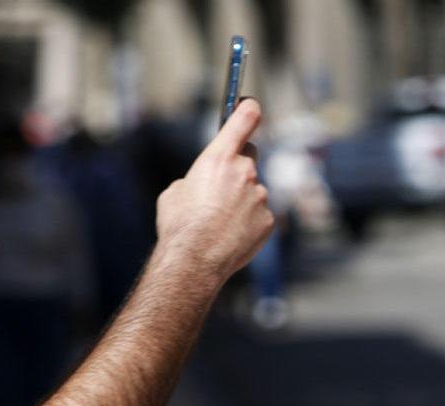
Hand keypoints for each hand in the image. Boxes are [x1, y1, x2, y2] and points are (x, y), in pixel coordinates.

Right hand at [154, 98, 273, 281]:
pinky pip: (259, 215)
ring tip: (220, 222)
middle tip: (223, 185)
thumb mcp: (175, 192)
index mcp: (218, 158)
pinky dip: (249, 222)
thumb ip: (196, 179)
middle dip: (239, 165)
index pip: (243, 119)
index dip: (249, 109)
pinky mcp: (268, 219)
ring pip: (253, 191)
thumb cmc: (179, 225)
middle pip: (249, 157)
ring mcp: (260, 196)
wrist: (195, 260)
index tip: (251, 106)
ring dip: (241, 200)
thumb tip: (202, 185)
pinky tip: (231, 235)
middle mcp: (244, 172)